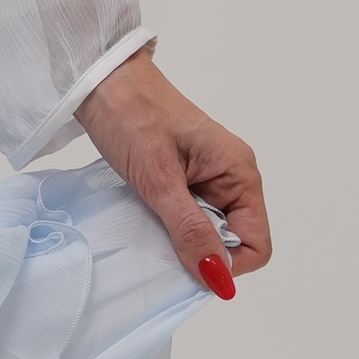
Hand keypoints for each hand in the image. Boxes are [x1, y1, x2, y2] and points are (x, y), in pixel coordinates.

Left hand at [77, 51, 270, 299]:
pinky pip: (188, 217)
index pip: (256, 244)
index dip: (227, 263)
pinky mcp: (184, 178)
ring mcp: (208, 178)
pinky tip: (147, 216)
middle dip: (202, 251)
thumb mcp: (160, 179)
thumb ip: (190, 230)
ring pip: (208, 232)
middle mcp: (232, 178)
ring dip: (183, 239)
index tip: (189, 262)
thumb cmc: (132, 115)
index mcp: (240, 173)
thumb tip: (219, 277)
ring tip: (151, 221)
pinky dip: (170, 225)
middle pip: (233, 241)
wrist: (101, 80)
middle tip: (162, 237)